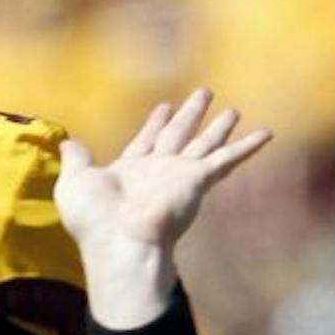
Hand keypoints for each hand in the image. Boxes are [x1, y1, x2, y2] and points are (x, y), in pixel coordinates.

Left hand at [57, 90, 271, 258]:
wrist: (119, 241)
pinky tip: (266, 133)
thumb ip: (76, 160)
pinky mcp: (198, 179)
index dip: (156, 123)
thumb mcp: (75, 182)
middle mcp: (157, 170)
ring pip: (204, 143)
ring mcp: (179, 175)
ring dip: (218, 126)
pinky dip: (247, 146)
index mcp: (129, 170)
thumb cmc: (94, 218)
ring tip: (233, 109)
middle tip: (203, 93)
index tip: (164, 106)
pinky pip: (227, 158)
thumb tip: (68, 142)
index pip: (147, 140)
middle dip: (189, 114)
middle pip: (178, 134)